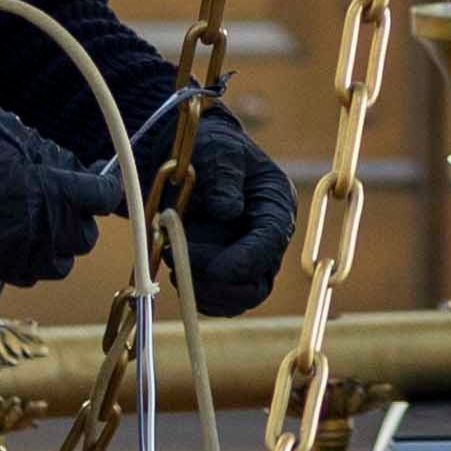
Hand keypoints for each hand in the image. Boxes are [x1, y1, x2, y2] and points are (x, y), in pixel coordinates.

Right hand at [0, 100, 112, 285]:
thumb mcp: (5, 128)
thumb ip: (45, 152)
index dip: (106, 187)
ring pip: (56, 266)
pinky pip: (21, 273)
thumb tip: (70, 166)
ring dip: (57, 246)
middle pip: (83, 238)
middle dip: (80, 219)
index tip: (103, 183)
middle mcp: (37, 229)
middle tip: (67, 201)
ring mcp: (10, 254)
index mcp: (50, 189)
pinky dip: (26, 259)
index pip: (102, 196)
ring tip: (41, 223)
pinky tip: (13, 237)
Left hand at [164, 113, 299, 318]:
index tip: (215, 269)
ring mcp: (246, 259)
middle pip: (258, 282)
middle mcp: (266, 238)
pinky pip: (217, 301)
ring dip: (204, 290)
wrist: (190, 159)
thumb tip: (228, 210)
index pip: (272, 240)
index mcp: (275, 204)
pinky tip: (176, 271)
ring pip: (237, 297)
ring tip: (175, 261)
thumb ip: (224, 175)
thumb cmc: (211, 150)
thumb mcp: (218, 150)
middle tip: (182, 265)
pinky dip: (196, 295)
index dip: (247, 260)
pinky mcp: (224, 273)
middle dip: (220, 283)